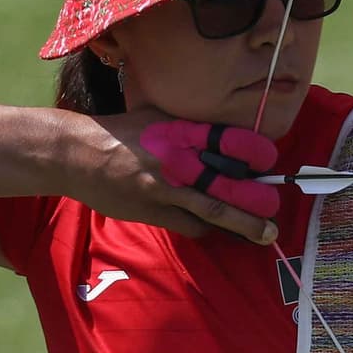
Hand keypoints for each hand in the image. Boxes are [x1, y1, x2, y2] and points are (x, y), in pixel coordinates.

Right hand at [63, 108, 280, 243]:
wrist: (77, 153)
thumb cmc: (123, 133)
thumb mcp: (160, 119)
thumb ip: (193, 128)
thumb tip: (228, 138)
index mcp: (184, 133)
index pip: (231, 141)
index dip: (256, 153)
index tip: (269, 162)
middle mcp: (180, 160)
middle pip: (230, 182)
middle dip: (259, 198)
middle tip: (274, 206)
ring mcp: (167, 188)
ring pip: (216, 210)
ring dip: (245, 224)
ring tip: (267, 233)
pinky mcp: (154, 210)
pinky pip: (192, 225)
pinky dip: (210, 229)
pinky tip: (223, 232)